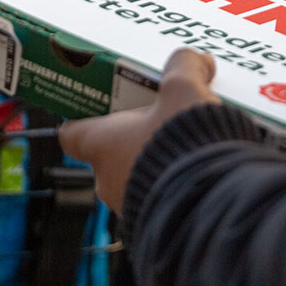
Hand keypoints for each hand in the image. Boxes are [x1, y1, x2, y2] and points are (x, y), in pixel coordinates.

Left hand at [59, 49, 219, 212]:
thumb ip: (185, 68)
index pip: (71, 133)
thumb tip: (195, 60)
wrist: (213, 202)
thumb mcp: (186, 90)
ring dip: (158, 161)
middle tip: (164, 117)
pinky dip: (176, 184)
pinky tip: (204, 169)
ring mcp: (131, 207)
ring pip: (136, 177)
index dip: (85, 118)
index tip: (104, 106)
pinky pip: (161, 199)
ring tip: (193, 143)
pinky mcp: (158, 225)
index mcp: (102, 144)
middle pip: (111, 152)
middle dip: (136, 136)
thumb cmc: (186, 145)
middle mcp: (108, 180)